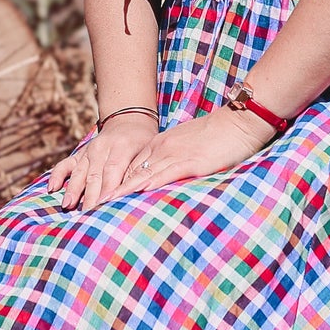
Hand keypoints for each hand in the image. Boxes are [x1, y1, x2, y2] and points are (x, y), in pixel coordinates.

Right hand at [49, 115, 157, 212]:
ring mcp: (88, 151)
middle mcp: (102, 148)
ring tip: (67, 206)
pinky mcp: (80, 154)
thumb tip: (134, 196)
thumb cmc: (142, 142)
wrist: (128, 120)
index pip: (113, 172)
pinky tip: (52, 188)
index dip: (107, 190)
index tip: (104, 207)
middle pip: (94, 176)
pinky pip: (66, 164)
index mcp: (121, 147)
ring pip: (80, 173)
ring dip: (73, 190)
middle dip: (90, 197)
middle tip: (87, 216)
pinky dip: (57, 175)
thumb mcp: (146, 153)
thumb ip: (138, 172)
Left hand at [110, 104, 272, 201]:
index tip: (97, 199)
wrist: (239, 121)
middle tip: (90, 207)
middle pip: (129, 173)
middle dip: (109, 191)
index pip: (130, 168)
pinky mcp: (191, 162)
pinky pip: (165, 174)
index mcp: (161, 145)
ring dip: (121, 192)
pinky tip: (136, 194)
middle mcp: (162, 149)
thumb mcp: (190, 147)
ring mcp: (175, 155)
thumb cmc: (219, 136)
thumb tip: (168, 176)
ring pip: (141, 175)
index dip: (113, 184)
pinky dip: (149, 185)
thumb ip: (176, 161)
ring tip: (102, 207)